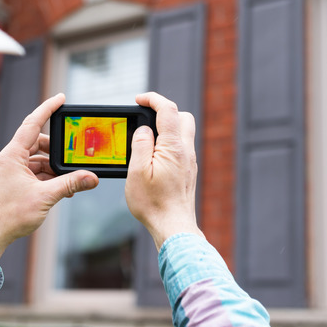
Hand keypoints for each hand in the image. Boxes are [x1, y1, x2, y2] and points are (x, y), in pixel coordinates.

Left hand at [0, 93, 98, 259]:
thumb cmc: (9, 216)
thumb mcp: (45, 197)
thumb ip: (70, 184)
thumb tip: (92, 177)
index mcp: (11, 155)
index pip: (32, 124)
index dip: (47, 109)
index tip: (60, 98)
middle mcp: (8, 159)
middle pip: (37, 142)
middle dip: (57, 149)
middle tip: (74, 155)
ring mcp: (9, 170)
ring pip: (37, 159)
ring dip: (54, 167)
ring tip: (69, 180)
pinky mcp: (11, 181)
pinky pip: (33, 171)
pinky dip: (47, 177)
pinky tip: (60, 188)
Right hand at [125, 92, 203, 250]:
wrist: (174, 227)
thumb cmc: (153, 203)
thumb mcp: (137, 172)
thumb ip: (140, 145)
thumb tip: (144, 129)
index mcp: (174, 147)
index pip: (168, 110)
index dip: (153, 99)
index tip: (139, 99)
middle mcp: (186, 151)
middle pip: (182, 116)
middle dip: (164, 111)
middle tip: (144, 117)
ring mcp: (189, 162)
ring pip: (183, 133)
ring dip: (166, 129)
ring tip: (145, 140)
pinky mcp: (188, 172)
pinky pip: (181, 148)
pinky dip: (168, 144)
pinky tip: (153, 157)